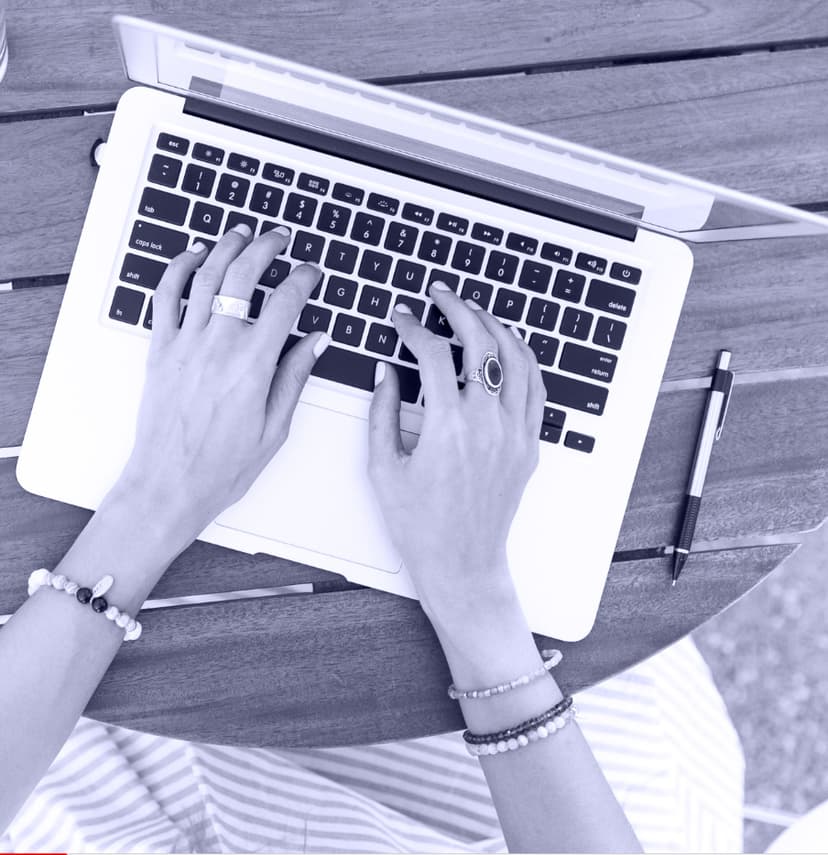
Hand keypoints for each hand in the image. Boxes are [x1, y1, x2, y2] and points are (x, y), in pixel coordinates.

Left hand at [115, 224, 326, 538]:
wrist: (168, 484)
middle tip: (279, 238)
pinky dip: (179, 269)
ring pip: (205, 276)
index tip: (312, 273)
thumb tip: (315, 341)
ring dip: (225, 248)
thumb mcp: (275, 428)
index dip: (303, 279)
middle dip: (265, 248)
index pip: (285, 304)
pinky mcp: (160, 350)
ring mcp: (185, 344)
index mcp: (253, 366)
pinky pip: (166, 297)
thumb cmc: (221, 466)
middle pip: (243, 276)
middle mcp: (218, 347)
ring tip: (242, 233)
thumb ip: (295, 377)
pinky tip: (193, 256)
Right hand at [367, 282, 545, 617]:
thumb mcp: (382, 468)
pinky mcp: (528, 445)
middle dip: (459, 309)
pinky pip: (535, 388)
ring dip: (495, 326)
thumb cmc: (421, 526)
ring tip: (475, 312)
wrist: (462, 564)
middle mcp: (487, 425)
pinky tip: (508, 346)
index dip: (414, 327)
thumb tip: (386, 370)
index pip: (433, 355)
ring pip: (516, 359)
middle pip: (481, 344)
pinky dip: (523, 358)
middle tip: (442, 294)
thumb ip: (381, 412)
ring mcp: (514, 434)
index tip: (401, 317)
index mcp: (447, 428)